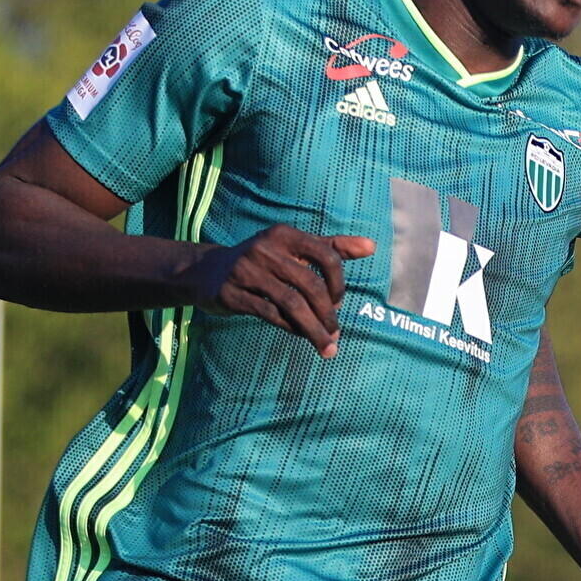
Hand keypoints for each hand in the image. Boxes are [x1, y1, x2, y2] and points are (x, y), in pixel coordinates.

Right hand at [191, 226, 374, 354]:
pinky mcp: (231, 293)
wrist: (209, 273)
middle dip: (328, 314)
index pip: (326, 256)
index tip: (338, 302)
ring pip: (292, 304)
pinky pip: (271, 314)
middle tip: (335, 332)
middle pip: (311, 285)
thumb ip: (333, 247)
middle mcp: (264, 248)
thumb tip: (371, 246)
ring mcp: (246, 271)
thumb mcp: (295, 248)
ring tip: (326, 345)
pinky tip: (301, 335)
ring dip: (314, 329)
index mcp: (284, 235)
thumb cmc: (264, 261)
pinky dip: (291, 328)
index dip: (338, 283)